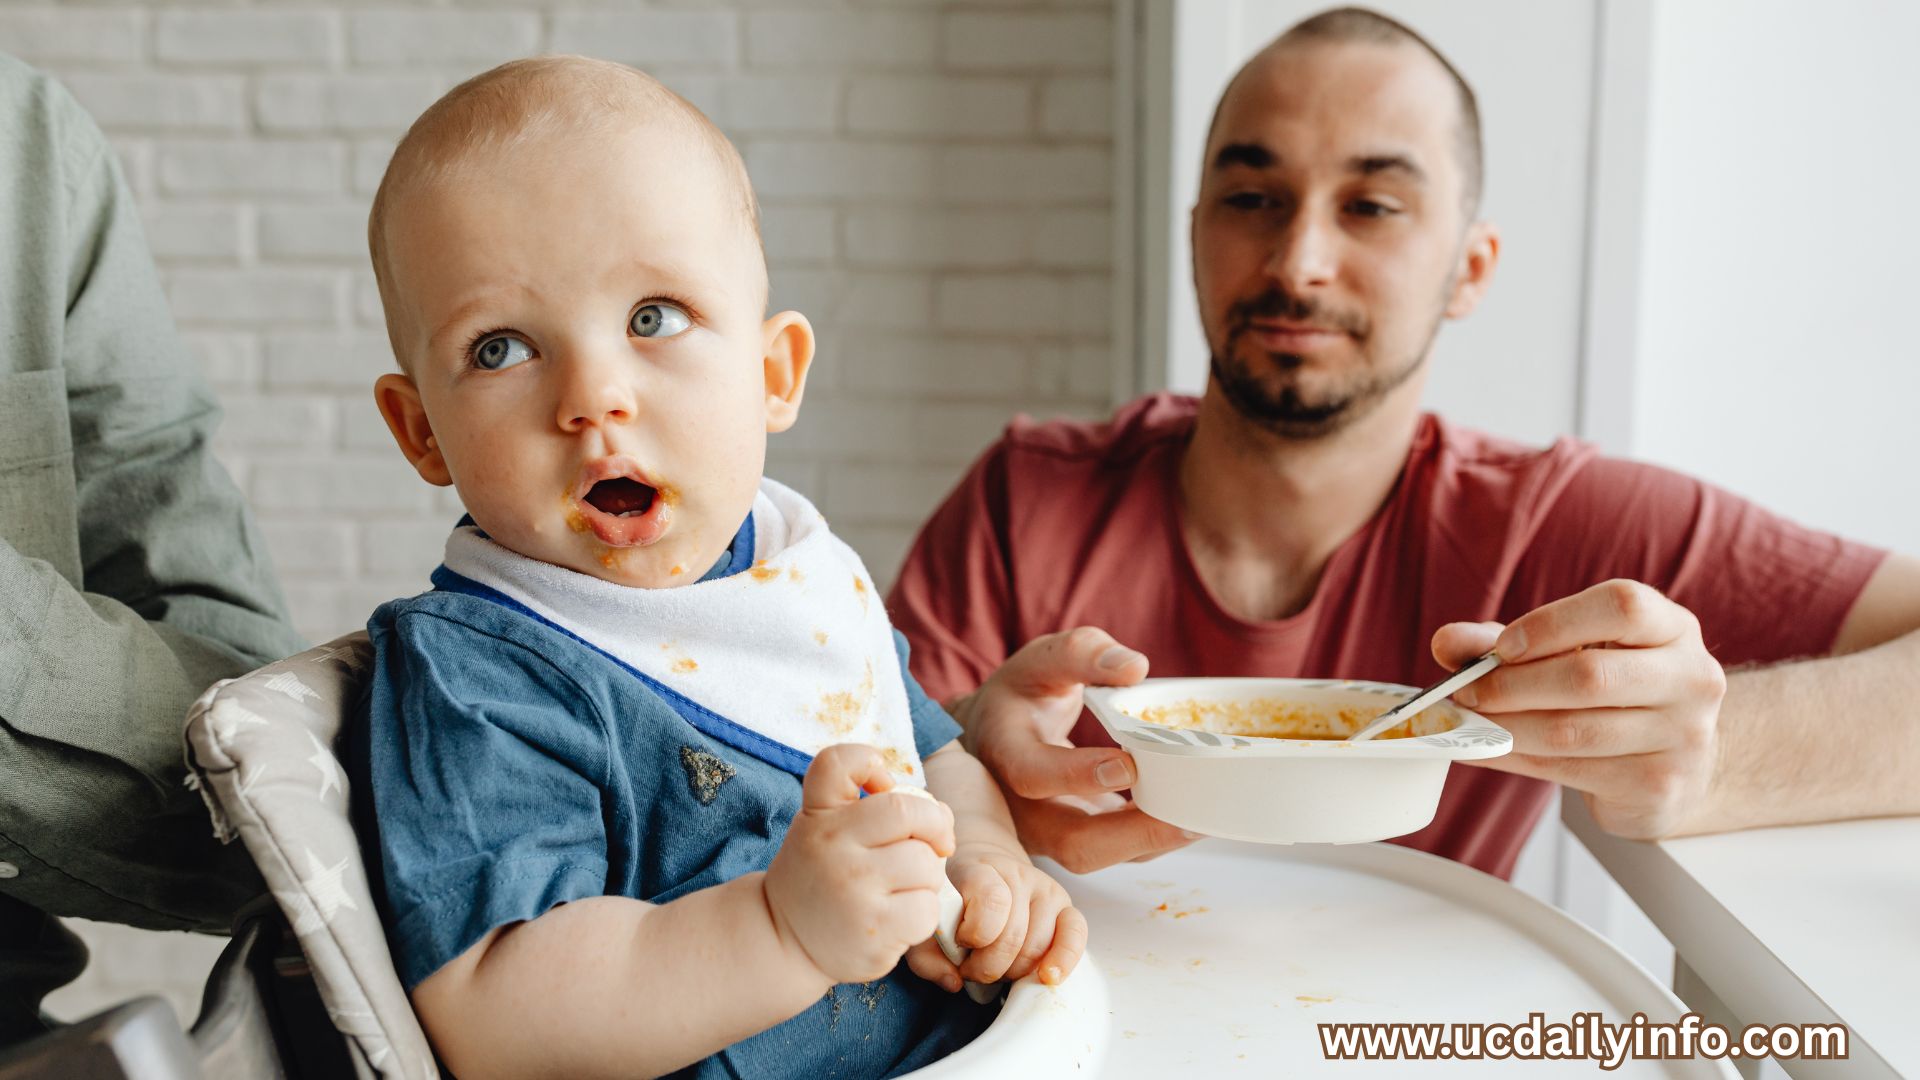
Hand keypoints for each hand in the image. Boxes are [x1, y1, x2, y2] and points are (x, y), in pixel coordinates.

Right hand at [764, 744, 955, 985]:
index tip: (883, 784)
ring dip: (927, 878)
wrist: (783, 941)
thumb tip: (939, 814)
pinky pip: (927, 908)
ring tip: (900, 889)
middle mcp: (832, 846)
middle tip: (931, 844)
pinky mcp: (874, 929)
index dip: (869, 762)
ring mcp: (853, 889)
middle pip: (911, 813)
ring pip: (927, 865)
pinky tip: (897, 918)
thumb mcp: (822, 829)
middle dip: (934, 827)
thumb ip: (872, 809)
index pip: (839, 762)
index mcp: (818, 815)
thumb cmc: (820, 876)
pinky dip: (923, 913)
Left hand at [904, 842, 1087, 989]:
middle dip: (989, 966)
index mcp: (978, 869)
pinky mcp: (1066, 906)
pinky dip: (1064, 959)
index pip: (992, 900)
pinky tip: (1048, 976)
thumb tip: (953, 982)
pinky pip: (1076, 934)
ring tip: (996, 966)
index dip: (975, 934)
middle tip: (973, 968)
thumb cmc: (953, 901)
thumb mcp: (928, 920)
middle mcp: (1016, 873)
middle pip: (1014, 935)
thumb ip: (926, 954)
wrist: (982, 869)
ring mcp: (1045, 888)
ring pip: (1038, 946)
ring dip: (1014, 971)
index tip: (960, 943)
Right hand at [951, 627, 1194, 872]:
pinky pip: (1114, 850)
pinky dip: (1152, 838)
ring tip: (1199, 822)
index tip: (1128, 765)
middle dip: (1132, 836)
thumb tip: (1135, 667)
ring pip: (1098, 856)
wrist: (993, 733)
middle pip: (1072, 842)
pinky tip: (1189, 818)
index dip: (1077, 776)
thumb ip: (1082, 654)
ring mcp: (1048, 830)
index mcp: (1005, 752)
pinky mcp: (1077, 836)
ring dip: (1150, 844)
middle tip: (1185, 819)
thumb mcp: (1041, 660)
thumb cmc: (1021, 694)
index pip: (1032, 774)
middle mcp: (1021, 806)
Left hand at [1432, 579, 1727, 838]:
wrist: (1681, 764)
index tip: (1503, 646)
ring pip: (1572, 730)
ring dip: (1503, 727)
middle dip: (1511, 684)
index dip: (1554, 623)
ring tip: (1466, 721)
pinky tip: (1480, 750)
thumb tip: (1447, 642)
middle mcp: (1690, 678)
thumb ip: (1507, 641)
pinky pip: (1567, 770)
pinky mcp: (1658, 785)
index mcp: (1673, 629)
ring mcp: (1682, 736)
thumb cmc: (1616, 694)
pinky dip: (1510, 758)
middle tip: (1464, 691)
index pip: (1623, 606)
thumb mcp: (1571, 653)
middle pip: (1590, 675)